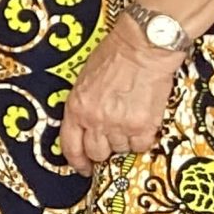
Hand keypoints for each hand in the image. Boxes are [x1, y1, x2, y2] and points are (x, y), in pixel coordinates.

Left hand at [60, 16, 187, 173]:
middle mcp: (95, 120)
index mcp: (76, 107)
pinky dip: (143, 139)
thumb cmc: (115, 56)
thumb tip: (87, 124)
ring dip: (124, 140)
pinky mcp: (143, 125)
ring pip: (120, 149)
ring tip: (130, 120)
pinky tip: (144, 123)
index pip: (69, 145)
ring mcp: (120, 124)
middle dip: (103, 149)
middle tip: (112, 139)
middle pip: (96, 153)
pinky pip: (142, 145)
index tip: (82, 167)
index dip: (76, 161)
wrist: (144, 46)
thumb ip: (83, 105)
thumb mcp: (85, 80)